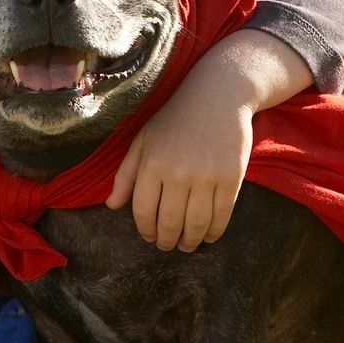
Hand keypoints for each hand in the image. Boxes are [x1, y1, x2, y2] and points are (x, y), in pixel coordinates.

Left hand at [104, 72, 252, 252]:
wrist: (218, 96)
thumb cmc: (175, 118)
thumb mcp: (143, 140)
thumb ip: (125, 174)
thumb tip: (112, 206)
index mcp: (152, 164)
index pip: (144, 211)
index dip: (146, 230)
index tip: (150, 237)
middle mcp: (177, 173)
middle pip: (170, 223)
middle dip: (167, 241)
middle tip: (168, 245)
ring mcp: (206, 176)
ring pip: (196, 224)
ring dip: (190, 242)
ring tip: (187, 246)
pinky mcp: (231, 178)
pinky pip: (222, 215)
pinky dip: (214, 232)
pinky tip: (208, 236)